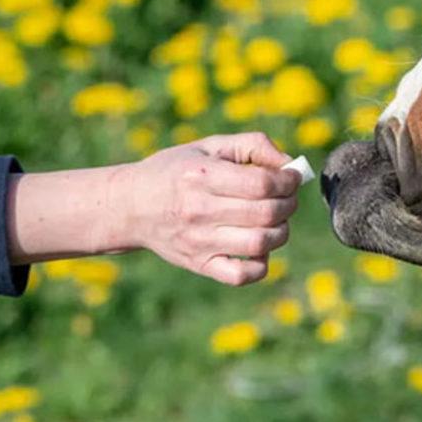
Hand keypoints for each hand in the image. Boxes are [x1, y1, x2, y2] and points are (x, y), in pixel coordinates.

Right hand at [107, 132, 301, 284]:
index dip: (287, 181)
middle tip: (286, 198)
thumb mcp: (209, 147)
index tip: (290, 178)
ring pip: (260, 244)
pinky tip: (258, 247)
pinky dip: (261, 264)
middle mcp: (199, 210)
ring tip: (276, 221)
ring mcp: (199, 242)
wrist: (130, 206)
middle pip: (266, 213)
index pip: (262, 183)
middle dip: (288, 204)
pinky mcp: (199, 265)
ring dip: (281, 231)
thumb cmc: (176, 171)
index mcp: (202, 176)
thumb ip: (252, 145)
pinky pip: (242, 275)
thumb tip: (289, 165)